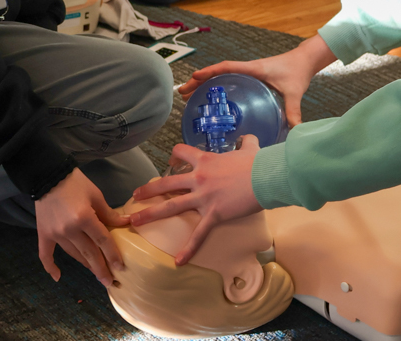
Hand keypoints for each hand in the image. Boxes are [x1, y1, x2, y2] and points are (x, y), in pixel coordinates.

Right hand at [35, 168, 131, 287]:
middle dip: (101, 269)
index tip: (120, 267)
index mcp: (84, 218)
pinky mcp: (44, 234)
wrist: (48, 175)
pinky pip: (45, 254)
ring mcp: (56, 234)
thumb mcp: (96, 195)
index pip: (102, 241)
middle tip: (110, 282)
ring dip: (85, 265)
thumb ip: (109, 213)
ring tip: (95, 274)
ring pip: (74, 255)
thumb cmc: (75, 182)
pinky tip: (58, 277)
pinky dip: (50, 267)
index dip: (113, 255)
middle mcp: (70, 229)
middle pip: (89, 253)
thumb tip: (125, 224)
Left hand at [129, 136, 262, 263]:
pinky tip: (178, 262)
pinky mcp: (214, 214)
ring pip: (171, 206)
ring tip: (134, 220)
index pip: (181, 152)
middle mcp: (199, 178)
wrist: (266, 177)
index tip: (171, 161)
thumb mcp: (251, 149)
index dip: (174, 156)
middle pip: (166, 183)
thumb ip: (247, 142)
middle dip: (149, 189)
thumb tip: (249, 137)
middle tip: (136, 195)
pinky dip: (188, 249)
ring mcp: (204, 197)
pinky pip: (198, 234)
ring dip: (150, 213)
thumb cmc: (259, 163)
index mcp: (206, 160)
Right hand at [177, 34, 336, 125]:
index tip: (194, 77)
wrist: (305, 59)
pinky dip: (215, 84)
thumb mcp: (295, 93)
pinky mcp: (251, 76)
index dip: (210, 72)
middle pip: (217, 72)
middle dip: (198, 81)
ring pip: (220, 75)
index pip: (227, 67)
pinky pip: (228, 79)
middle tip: (182, 92)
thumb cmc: (298, 71)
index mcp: (254, 69)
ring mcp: (248, 72)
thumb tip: (294, 131)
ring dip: (204, 83)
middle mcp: (248, 69)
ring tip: (188, 94)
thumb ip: (293, 112)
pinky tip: (210, 96)